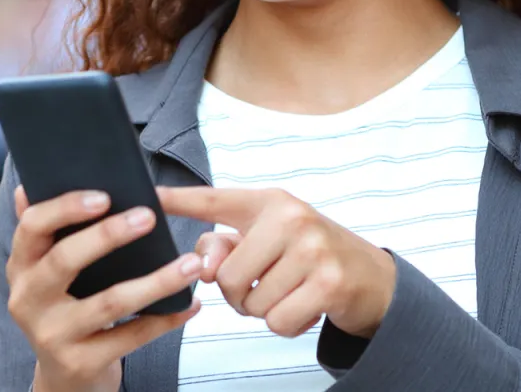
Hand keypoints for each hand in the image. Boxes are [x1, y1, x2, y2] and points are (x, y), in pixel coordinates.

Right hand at [7, 186, 201, 391]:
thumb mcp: (45, 271)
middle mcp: (28, 300)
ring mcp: (52, 335)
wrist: (64, 377)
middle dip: (108, 235)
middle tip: (149, 217)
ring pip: (109, 302)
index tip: (104, 195)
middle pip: (64, 260)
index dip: (64, 208)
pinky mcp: (80, 363)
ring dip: (156, 281)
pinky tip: (190, 304)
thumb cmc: (64, 307)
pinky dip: (165, 319)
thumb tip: (25, 187)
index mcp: (22, 267)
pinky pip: (130, 336)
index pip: (31, 227)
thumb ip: (44, 231)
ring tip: (189, 263)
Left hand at [157, 186, 395, 338]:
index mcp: (269, 201)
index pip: (213, 200)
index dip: (177, 200)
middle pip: (225, 275)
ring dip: (263, 310)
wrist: (372, 277)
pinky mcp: (328, 283)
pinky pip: (276, 321)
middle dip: (237, 293)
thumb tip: (204, 270)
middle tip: (265, 282)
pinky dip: (284, 324)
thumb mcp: (269, 241)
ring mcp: (312, 248)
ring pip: (250, 303)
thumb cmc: (308, 257)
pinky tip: (303, 306)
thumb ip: (226, 247)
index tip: (149, 196)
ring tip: (288, 290)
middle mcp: (290, 217)